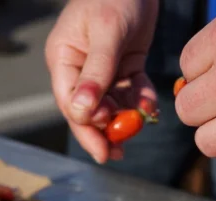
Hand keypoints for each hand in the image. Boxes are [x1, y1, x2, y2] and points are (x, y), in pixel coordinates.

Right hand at [46, 0, 158, 163]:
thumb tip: (82, 112)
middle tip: (118, 153)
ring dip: (124, 118)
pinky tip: (150, 109)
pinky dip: (140, 100)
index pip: (71, 102)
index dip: (85, 127)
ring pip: (111, 103)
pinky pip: (131, 90)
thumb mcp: (106, 32)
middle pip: (88, 109)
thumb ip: (96, 72)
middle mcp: (79, 68)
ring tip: (139, 129)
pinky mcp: (125, 64)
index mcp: (64, 59)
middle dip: (103, 131)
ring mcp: (102, 68)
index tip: (102, 148)